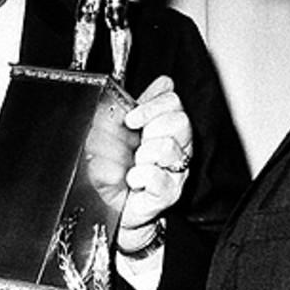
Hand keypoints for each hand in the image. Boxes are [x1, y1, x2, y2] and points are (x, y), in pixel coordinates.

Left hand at [119, 76, 192, 244]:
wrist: (109, 208)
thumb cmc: (115, 170)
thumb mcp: (117, 132)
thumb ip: (134, 104)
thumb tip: (162, 82)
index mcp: (165, 128)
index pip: (174, 103)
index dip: (153, 105)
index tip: (132, 118)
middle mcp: (176, 148)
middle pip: (180, 122)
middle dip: (152, 128)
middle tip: (136, 142)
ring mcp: (174, 172)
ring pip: (170, 148)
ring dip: (145, 153)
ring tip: (134, 163)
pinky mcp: (167, 194)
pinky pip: (158, 178)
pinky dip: (141, 176)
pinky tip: (132, 180)